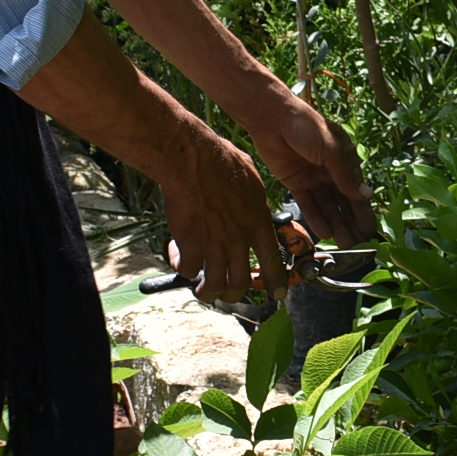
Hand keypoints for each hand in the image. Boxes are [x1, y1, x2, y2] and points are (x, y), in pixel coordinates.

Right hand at [155, 118, 286, 305]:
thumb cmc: (220, 161)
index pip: (273, 260)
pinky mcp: (190, 245)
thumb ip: (255, 201)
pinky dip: (183, 268)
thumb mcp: (251, 179)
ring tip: (201, 289)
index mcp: (258, 223)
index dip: (276, 281)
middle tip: (227, 293)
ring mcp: (215, 245)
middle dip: (234, 294)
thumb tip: (255, 207)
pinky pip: (188, 270)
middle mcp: (239, 239)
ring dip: (207, 292)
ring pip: (215, 285)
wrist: (191, 161)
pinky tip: (178, 257)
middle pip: (240, 283)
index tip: (277, 293)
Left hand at [250, 93, 375, 244]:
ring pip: (328, 206)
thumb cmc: (308, 127)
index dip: (364, 211)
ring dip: (337, 224)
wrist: (273, 118)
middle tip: (359, 245)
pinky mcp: (296, 183)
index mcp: (345, 160)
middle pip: (344, 202)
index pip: (358, 191)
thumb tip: (367, 196)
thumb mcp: (331, 151)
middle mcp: (331, 171)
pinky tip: (325, 232)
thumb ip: (346, 176)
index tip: (371, 232)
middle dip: (352, 223)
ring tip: (344, 244)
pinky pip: (309, 204)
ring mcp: (314, 178)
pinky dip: (317, 218)